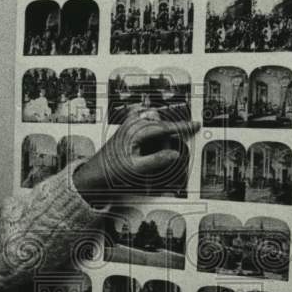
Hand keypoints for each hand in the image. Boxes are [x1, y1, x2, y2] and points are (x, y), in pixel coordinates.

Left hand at [72, 107, 199, 206]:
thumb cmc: (112, 170)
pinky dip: (151, 125)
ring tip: (151, 150)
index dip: (182, 127)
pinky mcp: (127, 127)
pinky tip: (149, 137)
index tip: (195, 125)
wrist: (96, 172)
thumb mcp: (137, 169)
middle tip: (168, 150)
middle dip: (169, 134)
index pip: (164, 127)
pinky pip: (144, 120)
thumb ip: (157, 160)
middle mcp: (132, 124)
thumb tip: (174, 154)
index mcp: (136, 131)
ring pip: (153, 120)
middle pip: (160, 123)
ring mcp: (128, 124)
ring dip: (160, 131)